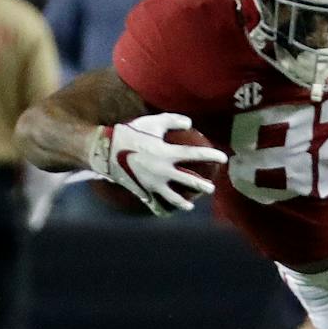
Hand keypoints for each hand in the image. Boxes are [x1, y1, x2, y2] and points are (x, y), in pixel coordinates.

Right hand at [86, 112, 221, 214]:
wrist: (104, 150)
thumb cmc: (129, 133)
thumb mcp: (151, 122)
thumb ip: (172, 120)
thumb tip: (190, 122)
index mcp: (166, 152)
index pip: (195, 154)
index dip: (211, 156)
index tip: (223, 158)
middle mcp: (162, 170)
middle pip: (189, 181)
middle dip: (203, 186)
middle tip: (211, 187)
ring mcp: (152, 183)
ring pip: (173, 197)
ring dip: (184, 203)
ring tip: (191, 205)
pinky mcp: (142, 190)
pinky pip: (155, 200)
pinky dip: (163, 206)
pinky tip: (168, 208)